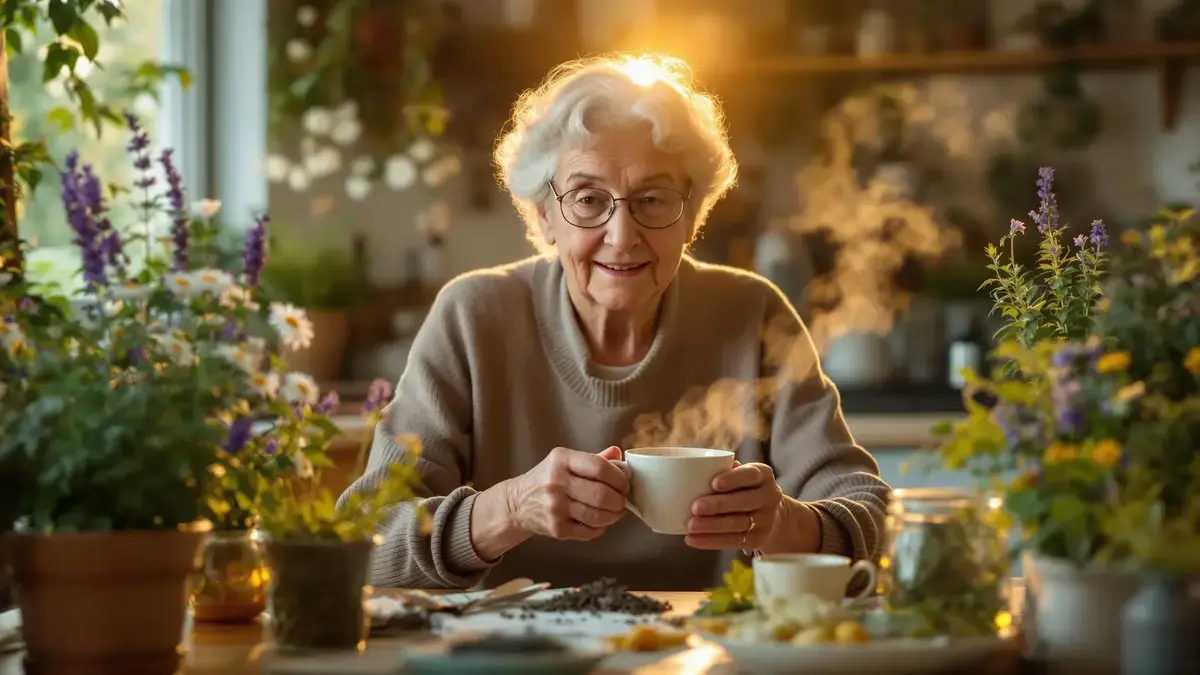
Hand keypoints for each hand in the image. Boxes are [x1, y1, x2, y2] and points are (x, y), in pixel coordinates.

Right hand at [504, 446, 628, 540]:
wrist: (517, 503)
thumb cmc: (547, 480)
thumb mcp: (566, 462)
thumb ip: (593, 458)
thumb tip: (618, 453)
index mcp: (562, 459)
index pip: (599, 467)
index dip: (619, 478)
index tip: (625, 484)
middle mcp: (556, 482)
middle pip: (600, 494)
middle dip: (618, 500)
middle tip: (621, 502)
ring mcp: (554, 507)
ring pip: (596, 516)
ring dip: (612, 517)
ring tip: (614, 513)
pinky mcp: (555, 528)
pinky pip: (588, 532)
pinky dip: (599, 529)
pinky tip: (599, 523)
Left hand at [686, 461, 783, 549]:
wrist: (774, 516)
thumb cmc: (746, 489)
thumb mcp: (743, 475)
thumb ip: (724, 470)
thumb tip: (697, 471)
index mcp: (764, 475)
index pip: (751, 475)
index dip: (733, 479)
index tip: (714, 483)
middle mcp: (769, 497)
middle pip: (744, 502)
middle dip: (718, 505)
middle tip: (695, 507)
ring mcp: (766, 520)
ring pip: (737, 523)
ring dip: (711, 525)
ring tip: (690, 525)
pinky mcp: (758, 539)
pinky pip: (733, 541)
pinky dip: (710, 541)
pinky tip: (692, 539)